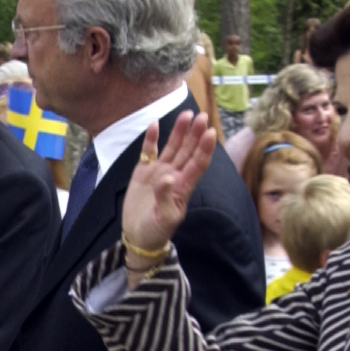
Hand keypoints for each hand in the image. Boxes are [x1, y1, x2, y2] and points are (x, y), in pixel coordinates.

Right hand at [123, 110, 218, 253]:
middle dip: (196, 134)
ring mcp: (159, 172)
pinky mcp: (143, 172)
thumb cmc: (156, 231)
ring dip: (179, 131)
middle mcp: (175, 175)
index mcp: (183, 187)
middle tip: (203, 116)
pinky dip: (151, 139)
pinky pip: (149, 152)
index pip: (198, 164)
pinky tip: (154, 124)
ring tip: (186, 114)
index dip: (205, 148)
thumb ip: (165, 198)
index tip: (211, 133)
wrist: (139, 236)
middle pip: (188, 151)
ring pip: (172, 147)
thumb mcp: (164, 219)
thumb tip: (167, 177)